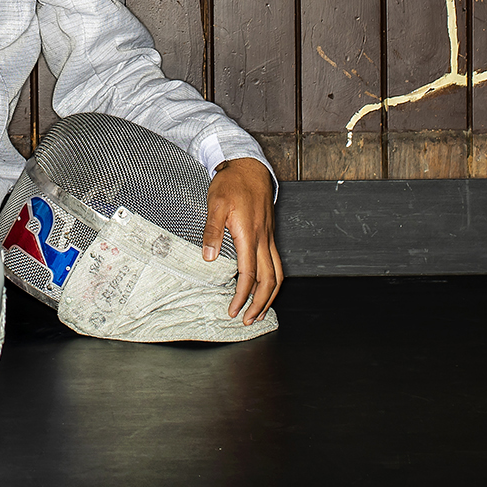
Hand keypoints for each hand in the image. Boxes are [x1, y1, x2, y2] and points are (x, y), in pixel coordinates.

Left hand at [201, 156, 281, 324]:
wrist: (249, 166)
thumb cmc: (231, 183)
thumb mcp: (215, 203)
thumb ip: (212, 230)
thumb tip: (209, 257)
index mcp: (249, 235)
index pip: (249, 274)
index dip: (241, 296)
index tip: (233, 310)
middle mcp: (263, 239)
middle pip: (269, 280)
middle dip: (260, 304)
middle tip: (248, 320)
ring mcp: (268, 237)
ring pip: (277, 273)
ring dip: (270, 295)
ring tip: (259, 311)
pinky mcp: (269, 234)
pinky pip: (276, 263)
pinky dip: (273, 280)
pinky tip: (264, 286)